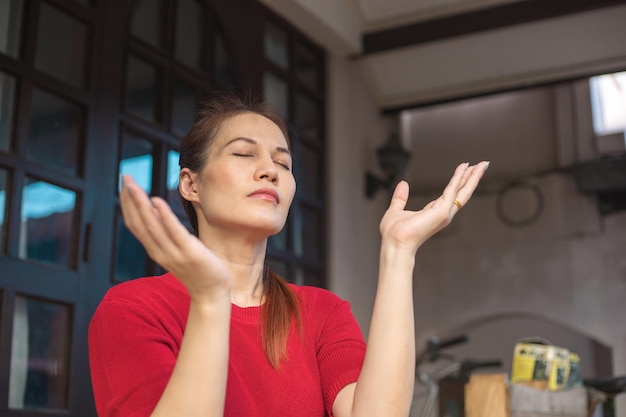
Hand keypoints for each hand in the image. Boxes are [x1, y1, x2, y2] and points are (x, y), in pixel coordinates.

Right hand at [119, 175, 231, 301]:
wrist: (213, 294)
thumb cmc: (199, 270)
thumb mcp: (179, 250)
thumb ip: (168, 234)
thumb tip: (158, 211)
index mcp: (157, 250)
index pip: (136, 225)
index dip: (128, 205)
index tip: (124, 186)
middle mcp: (160, 252)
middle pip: (140, 223)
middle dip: (131, 199)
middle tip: (124, 177)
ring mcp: (174, 253)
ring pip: (151, 226)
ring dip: (141, 204)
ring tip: (134, 185)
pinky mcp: (190, 253)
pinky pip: (174, 233)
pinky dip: (164, 217)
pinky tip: (157, 201)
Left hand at [379, 161, 488, 253]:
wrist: (394, 243)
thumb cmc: (394, 233)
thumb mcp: (396, 210)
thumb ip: (400, 197)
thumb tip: (403, 184)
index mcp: (434, 212)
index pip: (451, 194)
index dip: (459, 181)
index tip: (466, 169)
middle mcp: (443, 213)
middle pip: (463, 192)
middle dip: (473, 178)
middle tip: (483, 165)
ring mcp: (444, 213)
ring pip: (464, 191)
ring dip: (473, 177)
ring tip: (482, 164)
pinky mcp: (441, 211)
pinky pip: (452, 190)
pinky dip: (459, 178)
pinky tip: (465, 168)